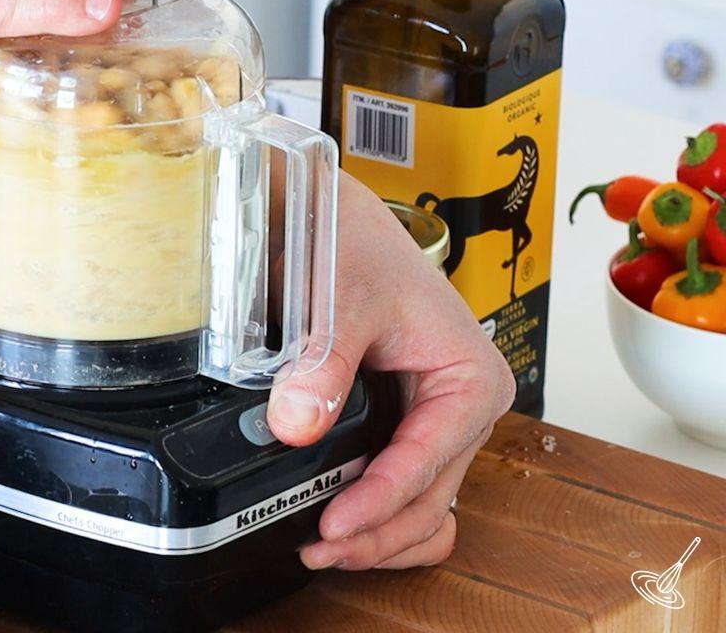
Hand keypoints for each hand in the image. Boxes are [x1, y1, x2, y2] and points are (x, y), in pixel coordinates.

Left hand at [266, 172, 514, 569]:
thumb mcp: (341, 298)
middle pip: (430, 500)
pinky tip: (339, 522)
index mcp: (470, 379)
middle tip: (320, 548)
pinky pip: (403, 489)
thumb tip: (298, 423)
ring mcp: (433, 422)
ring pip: (421, 506)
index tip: (332, 525)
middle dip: (378, 533)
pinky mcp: (403, 425)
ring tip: (326, 548)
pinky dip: (378, 515)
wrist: (335, 220)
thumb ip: (323, 363)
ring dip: (380, 536)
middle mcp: (461, 408)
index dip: (378, 503)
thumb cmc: (357, 245)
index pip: (427, 462)